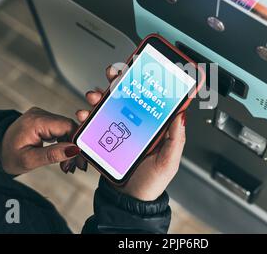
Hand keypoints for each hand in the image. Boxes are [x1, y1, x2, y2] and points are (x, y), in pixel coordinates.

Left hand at [1, 107, 79, 174]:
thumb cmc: (7, 156)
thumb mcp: (29, 160)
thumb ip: (52, 154)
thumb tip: (74, 150)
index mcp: (36, 121)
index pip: (67, 126)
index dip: (78, 142)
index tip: (81, 159)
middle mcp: (40, 114)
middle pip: (69, 127)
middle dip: (75, 147)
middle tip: (76, 167)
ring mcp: (42, 115)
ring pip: (66, 129)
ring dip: (70, 147)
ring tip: (67, 165)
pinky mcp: (43, 120)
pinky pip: (60, 129)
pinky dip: (64, 143)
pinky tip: (64, 155)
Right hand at [72, 66, 186, 200]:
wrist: (129, 201)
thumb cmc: (152, 182)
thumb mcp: (168, 161)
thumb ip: (176, 139)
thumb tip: (182, 114)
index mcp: (152, 126)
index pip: (148, 97)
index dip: (144, 80)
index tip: (140, 65)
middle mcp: (133, 124)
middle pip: (124, 95)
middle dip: (117, 80)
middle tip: (113, 74)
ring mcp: (116, 131)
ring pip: (106, 106)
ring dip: (98, 96)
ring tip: (94, 96)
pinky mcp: (102, 141)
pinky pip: (92, 125)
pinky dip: (85, 118)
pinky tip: (84, 115)